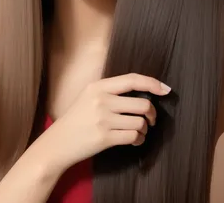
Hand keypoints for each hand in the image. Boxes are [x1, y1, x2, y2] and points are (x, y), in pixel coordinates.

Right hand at [44, 73, 170, 169]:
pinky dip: (139, 140)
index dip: (152, 83)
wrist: (57, 143)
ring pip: (140, 122)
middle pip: (142, 103)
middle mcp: (101, 99)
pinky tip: (135, 141)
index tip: (165, 89)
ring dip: (145, 129)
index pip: (132, 79)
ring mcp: (103, 119)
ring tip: (139, 132)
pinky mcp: (104, 137)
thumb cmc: (77, 119)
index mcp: (99, 86)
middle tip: (151, 119)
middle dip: (152, 113)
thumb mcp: (89, 96)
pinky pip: (133, 137)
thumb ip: (111, 91)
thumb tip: (143, 91)